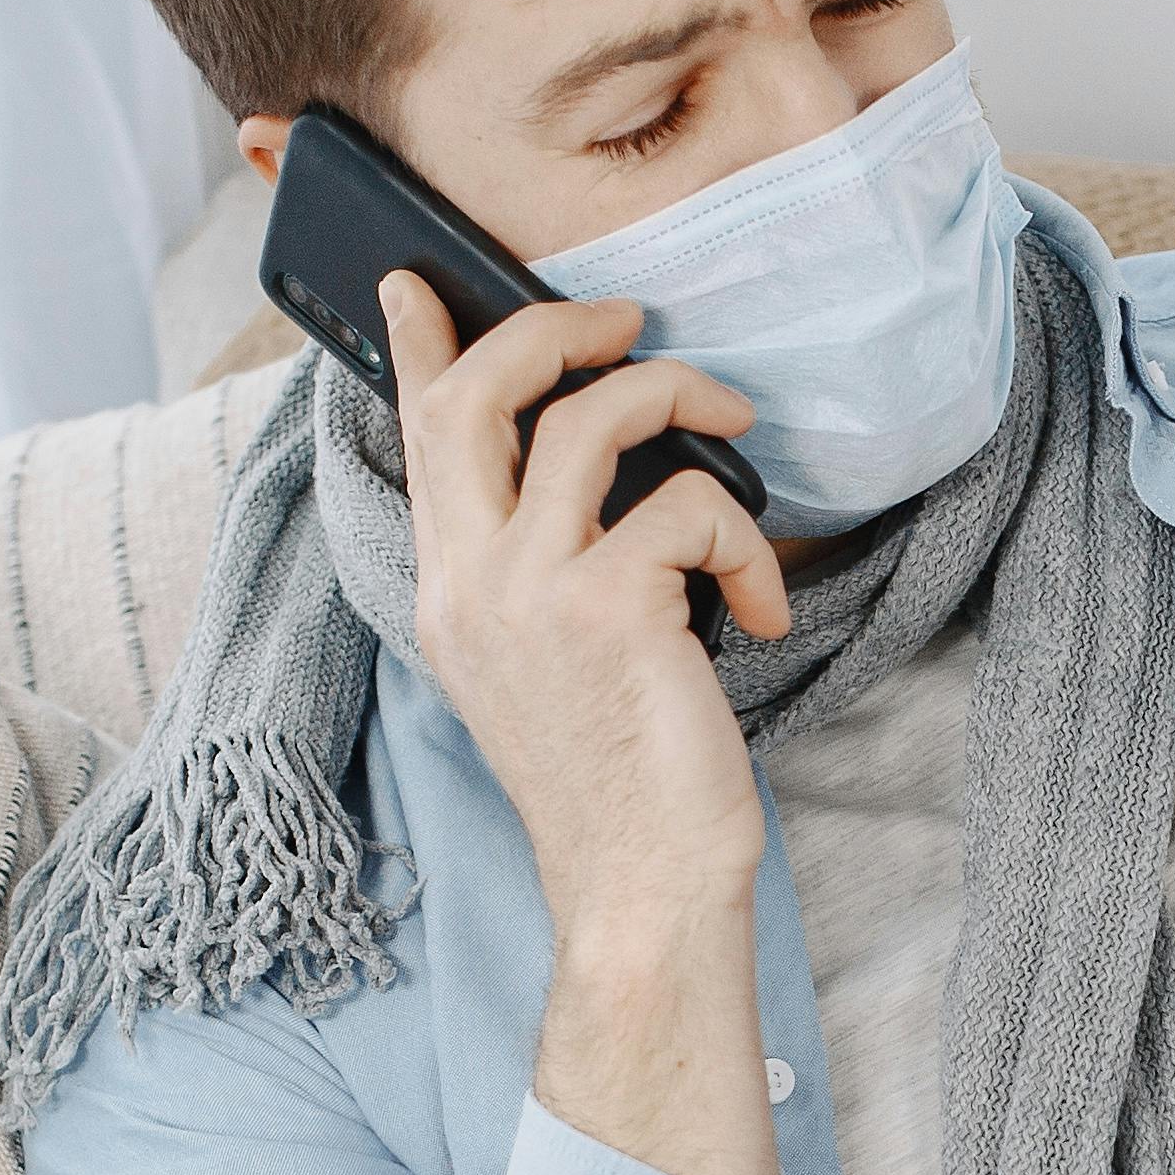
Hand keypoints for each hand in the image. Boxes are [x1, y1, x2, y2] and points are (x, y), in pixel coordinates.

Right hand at [385, 273, 788, 1174]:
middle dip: (558, 328)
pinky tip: (757, 610)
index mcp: (447, 593)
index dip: (423, 346)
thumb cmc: (620, 782)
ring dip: (678, 402)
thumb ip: (544, 568)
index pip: (418, 437)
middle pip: (480, 391)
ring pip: (590, 420)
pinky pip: (685, 503)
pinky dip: (742, 541)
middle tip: (631, 325)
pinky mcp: (607, 608)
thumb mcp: (554, 663)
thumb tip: (595, 469)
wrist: (640, 893)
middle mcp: (468, 583)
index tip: (419, 281)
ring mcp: (527, 593)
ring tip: (733, 429)